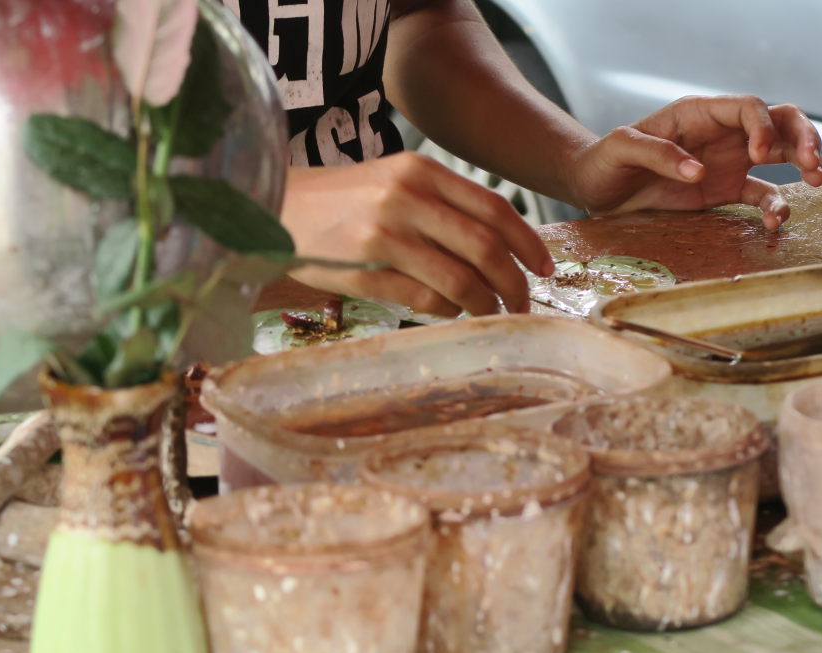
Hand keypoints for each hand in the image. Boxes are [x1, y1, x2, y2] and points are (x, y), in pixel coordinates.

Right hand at [279, 152, 553, 316]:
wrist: (276, 208)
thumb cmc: (343, 203)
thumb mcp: (394, 183)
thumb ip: (442, 205)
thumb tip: (500, 247)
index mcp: (421, 171)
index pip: (495, 208)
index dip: (528, 243)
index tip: (545, 269)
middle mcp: (406, 197)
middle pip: (485, 247)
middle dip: (514, 282)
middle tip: (522, 304)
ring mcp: (384, 233)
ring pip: (459, 278)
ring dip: (484, 304)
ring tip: (489, 313)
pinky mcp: (363, 268)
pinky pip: (424, 298)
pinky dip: (447, 311)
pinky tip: (448, 312)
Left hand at [565, 96, 821, 228]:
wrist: (596, 190)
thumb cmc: (605, 160)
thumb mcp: (621, 149)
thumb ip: (657, 153)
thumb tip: (701, 171)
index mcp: (699, 114)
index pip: (748, 107)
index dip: (763, 126)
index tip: (758, 156)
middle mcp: (722, 134)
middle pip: (778, 122)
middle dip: (802, 137)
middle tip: (812, 164)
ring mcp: (728, 162)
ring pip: (780, 154)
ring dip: (804, 163)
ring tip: (815, 182)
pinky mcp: (725, 192)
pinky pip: (760, 195)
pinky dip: (774, 207)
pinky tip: (776, 222)